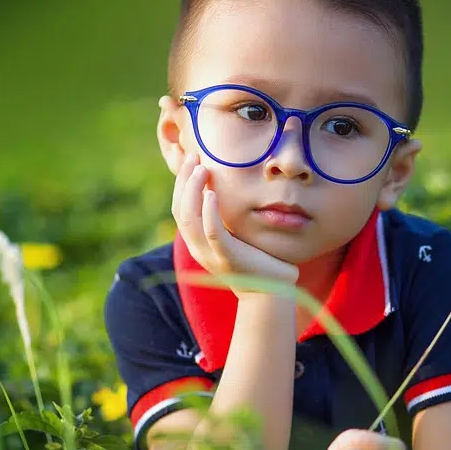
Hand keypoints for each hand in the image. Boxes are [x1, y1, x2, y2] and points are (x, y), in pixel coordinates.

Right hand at [171, 152, 298, 297]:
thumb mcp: (236, 235)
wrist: (271, 291)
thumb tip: (224, 189)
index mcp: (198, 242)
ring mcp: (210, 254)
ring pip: (190, 220)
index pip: (179, 209)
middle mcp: (198, 248)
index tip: (193, 160)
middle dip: (184, 182)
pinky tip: (212, 194)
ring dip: (193, 191)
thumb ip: (226, 217)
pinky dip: (209, 212)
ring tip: (202, 170)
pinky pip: (212, 233)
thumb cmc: (257, 260)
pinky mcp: (227, 257)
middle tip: (195, 158)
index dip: (182, 183)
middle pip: (179, 210)